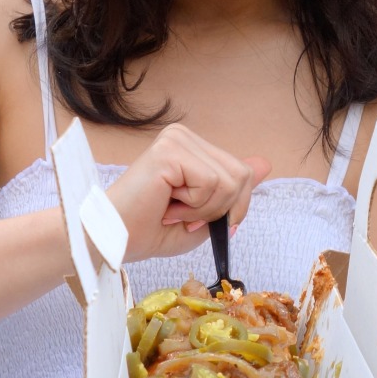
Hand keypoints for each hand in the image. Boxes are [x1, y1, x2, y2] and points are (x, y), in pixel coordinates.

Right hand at [105, 124, 269, 261]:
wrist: (112, 241)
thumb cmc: (148, 231)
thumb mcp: (204, 216)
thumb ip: (233, 192)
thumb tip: (265, 164)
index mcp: (191, 147)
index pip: (242, 172)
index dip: (233, 206)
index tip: (199, 220)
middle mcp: (184, 136)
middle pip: (242, 176)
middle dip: (218, 210)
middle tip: (182, 216)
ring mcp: (176, 140)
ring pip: (229, 181)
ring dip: (203, 210)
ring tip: (171, 211)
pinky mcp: (169, 150)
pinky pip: (210, 183)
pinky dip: (193, 207)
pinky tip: (166, 205)